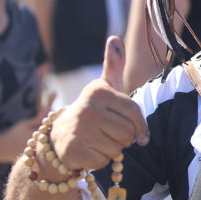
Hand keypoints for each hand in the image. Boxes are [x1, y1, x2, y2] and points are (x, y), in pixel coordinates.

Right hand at [50, 37, 148, 172]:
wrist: (59, 136)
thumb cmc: (93, 110)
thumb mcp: (105, 87)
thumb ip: (114, 64)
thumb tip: (114, 38)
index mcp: (98, 92)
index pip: (134, 112)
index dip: (141, 126)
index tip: (140, 133)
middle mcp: (88, 108)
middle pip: (127, 133)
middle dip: (125, 139)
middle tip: (112, 135)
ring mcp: (80, 130)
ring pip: (117, 148)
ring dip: (114, 150)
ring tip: (100, 140)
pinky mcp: (74, 151)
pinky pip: (104, 161)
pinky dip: (101, 160)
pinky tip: (91, 151)